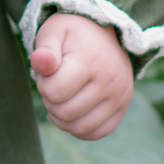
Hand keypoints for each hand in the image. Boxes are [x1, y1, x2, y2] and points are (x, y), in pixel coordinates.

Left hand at [30, 12, 133, 139]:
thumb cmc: (73, 33)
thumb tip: (40, 63)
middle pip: (66, 113)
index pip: (54, 92)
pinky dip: (79, 129)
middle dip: (51, 101)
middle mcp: (109, 81)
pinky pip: (98, 132)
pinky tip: (72, 114)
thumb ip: (44, 48)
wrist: (105, 32)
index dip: (43, 84)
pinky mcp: (123, 106)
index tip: (48, 72)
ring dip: (62, 118)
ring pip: (80, 127)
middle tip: (54, 84)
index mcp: (90, 62)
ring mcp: (120, 96)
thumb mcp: (54, 31)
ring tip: (62, 98)